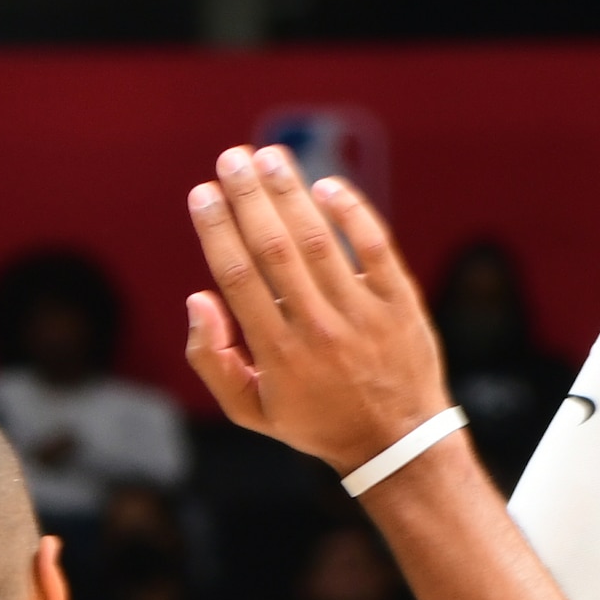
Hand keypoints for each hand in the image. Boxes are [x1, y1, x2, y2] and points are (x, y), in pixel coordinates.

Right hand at [180, 147, 450, 478]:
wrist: (397, 443)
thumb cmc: (317, 420)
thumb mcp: (253, 409)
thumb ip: (213, 359)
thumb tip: (198, 298)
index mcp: (279, 355)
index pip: (239, 277)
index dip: (217, 230)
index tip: (202, 193)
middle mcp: (319, 331)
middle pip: (275, 249)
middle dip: (248, 198)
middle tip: (231, 158)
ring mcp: (363, 316)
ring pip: (320, 241)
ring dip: (291, 193)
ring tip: (269, 157)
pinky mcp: (401, 304)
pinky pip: (375, 248)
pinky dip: (351, 213)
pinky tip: (326, 186)